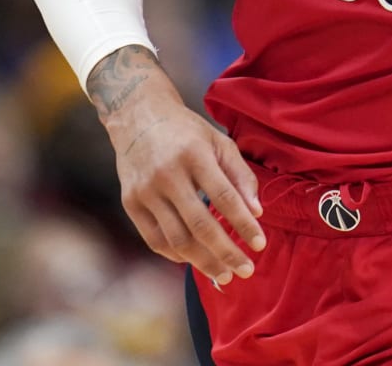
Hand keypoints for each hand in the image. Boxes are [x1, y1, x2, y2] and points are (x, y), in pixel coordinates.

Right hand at [89, 46, 264, 284]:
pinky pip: (154, 239)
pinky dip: (176, 255)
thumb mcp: (219, 142)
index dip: (244, 224)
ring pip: (177, 239)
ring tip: (224, 274)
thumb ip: (240, 176)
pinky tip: (195, 260)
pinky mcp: (130, 203)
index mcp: (194, 155)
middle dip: (226, 253)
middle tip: (246, 271)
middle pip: (200, 225)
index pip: (225, 198)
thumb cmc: (187, 132)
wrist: (138, 117)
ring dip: (203, 262)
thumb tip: (257, 212)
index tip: (260, 245)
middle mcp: (167, 174)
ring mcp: (145, 191)